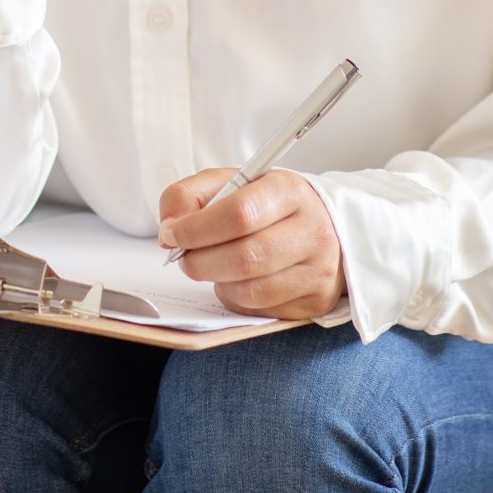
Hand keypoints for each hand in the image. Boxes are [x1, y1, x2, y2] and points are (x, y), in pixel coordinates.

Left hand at [156, 168, 346, 321]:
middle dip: (200, 261)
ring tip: (213, 265)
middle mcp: (312, 230)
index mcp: (288, 190)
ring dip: (217, 282)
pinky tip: (237, 280)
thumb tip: (170, 227)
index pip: (239, 214)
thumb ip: (190, 194)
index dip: (196, 229)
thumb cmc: (267, 205)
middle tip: (184, 256)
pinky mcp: (316, 300)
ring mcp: (318, 269)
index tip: (172, 234)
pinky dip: (236, 298)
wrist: (322, 225)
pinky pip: (260, 309)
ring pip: (250, 290)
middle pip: (244, 258)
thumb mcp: (230, 183)